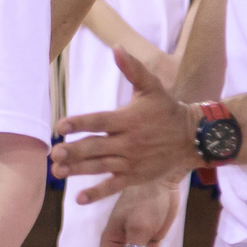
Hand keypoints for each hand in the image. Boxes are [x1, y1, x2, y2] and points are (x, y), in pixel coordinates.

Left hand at [52, 48, 197, 203]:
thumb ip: (133, 69)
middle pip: (94, 147)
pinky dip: (97, 192)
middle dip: (72, 151)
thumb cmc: (168, 110)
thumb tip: (117, 47)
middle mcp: (127, 142)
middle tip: (53, 154)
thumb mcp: (152, 87)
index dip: (78, 123)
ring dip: (77, 170)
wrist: (194, 137)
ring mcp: (130, 161)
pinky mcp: (135, 176)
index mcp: (127, 119)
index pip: (98, 121)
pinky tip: (79, 198)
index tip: (59, 127)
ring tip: (57, 172)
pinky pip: (113, 186)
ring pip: (99, 167)